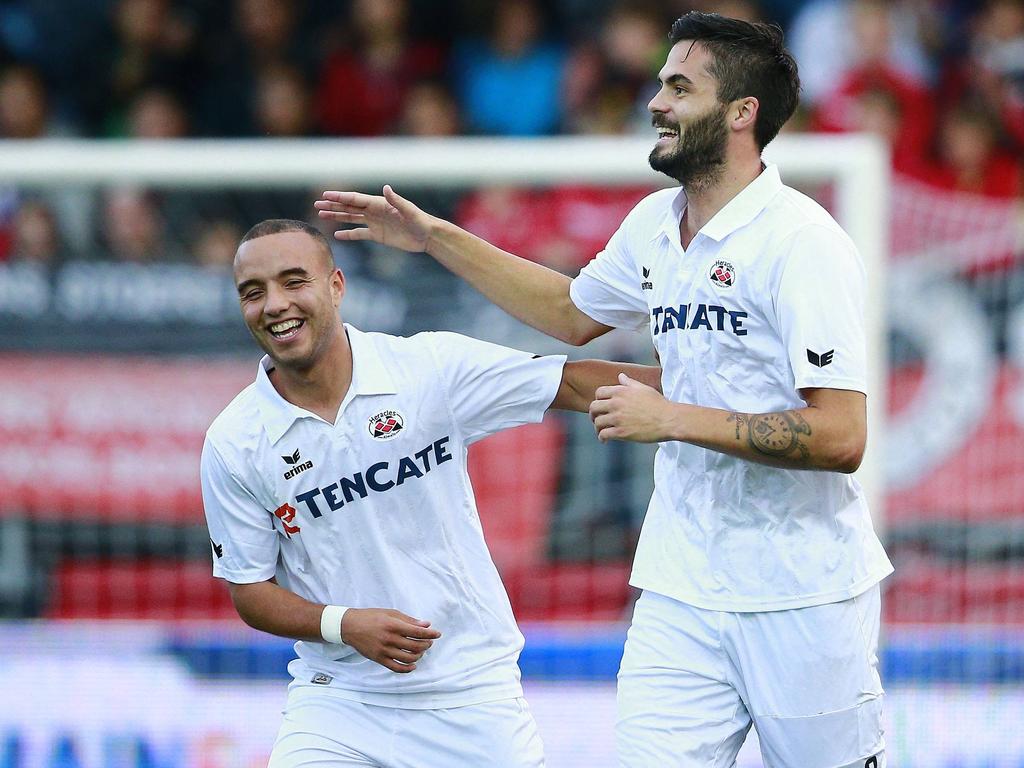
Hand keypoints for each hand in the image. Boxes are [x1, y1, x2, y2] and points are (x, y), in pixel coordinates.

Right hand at [315, 186, 432, 252]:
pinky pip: (359, 234)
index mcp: (379, 203)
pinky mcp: (377, 235)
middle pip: (349, 207)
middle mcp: (374, 211)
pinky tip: (337, 234)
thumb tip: (386, 188)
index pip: (355, 199)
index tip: (325, 195)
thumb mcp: (408, 210)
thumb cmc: (420, 221)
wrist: (427, 236)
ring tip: (321, 214)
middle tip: (317, 204)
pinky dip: (348, 234)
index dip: (340, 197)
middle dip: (333, 205)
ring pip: (351, 218)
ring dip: (336, 216)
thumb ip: (396, 200)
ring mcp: (374, 223)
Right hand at [340, 607, 441, 672]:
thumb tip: (426, 624)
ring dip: (419, 655)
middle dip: (426, 645)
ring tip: (421, 651)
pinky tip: (413, 665)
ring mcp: (384, 650)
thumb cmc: (371, 617)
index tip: (437, 634)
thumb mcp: (390, 613)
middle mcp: (389, 639)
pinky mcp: (379, 659)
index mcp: (393, 625)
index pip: (417, 632)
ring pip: (408, 658)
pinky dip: (407, 668)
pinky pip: (396, 668)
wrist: (350, 626)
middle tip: (429, 642)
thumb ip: (409, 620)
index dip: (430, 634)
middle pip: (415, 646)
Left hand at [589, 373, 677, 442]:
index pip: (599, 393)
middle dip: (593, 414)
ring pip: (597, 422)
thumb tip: (620, 376)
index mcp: (621, 391)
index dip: (598, 400)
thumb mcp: (644, 389)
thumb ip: (629, 383)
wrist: (669, 420)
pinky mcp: (621, 432)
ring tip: (602, 431)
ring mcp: (618, 418)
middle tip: (596, 419)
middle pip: (594, 407)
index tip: (601, 406)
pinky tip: (605, 440)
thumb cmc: (659, 404)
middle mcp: (616, 403)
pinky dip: (602, 438)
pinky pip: (603, 434)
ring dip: (598, 427)